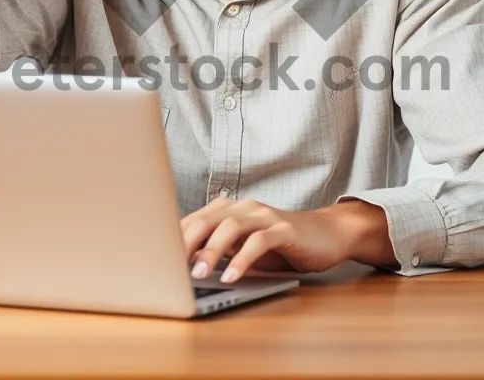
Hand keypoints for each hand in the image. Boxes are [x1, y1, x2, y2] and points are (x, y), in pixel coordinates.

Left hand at [181, 197, 394, 282]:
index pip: (194, 220)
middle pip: (207, 219)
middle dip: (185, 243)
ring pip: (230, 226)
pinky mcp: (284, 228)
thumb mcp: (245, 249)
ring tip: (198, 274)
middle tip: (170, 267)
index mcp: (230, 209)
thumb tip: (189, 264)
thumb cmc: (282, 245)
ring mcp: (265, 215)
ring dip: (211, 251)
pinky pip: (259, 241)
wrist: (327, 234)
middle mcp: (245, 207)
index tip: (156, 258)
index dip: (174, 238)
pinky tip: (233, 276)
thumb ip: (220, 252)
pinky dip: (243, 259)